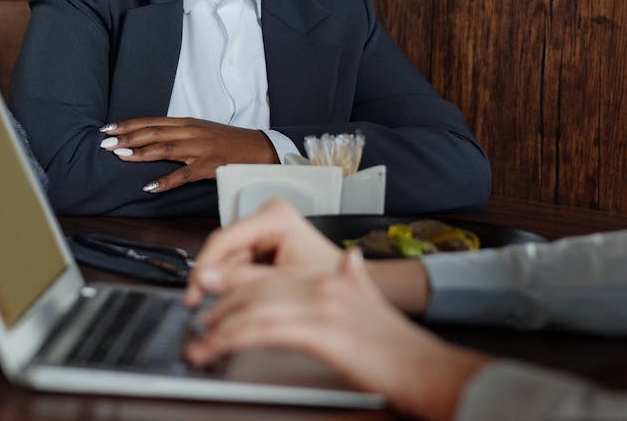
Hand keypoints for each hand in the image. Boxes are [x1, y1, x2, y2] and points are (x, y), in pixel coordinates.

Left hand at [99, 117, 276, 193]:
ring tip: (120, 156)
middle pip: (153, 132)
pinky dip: (165, 180)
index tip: (108, 128)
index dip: (128, 124)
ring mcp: (200, 148)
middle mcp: (191, 132)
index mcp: (187, 123)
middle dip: (127, 137)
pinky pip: (183, 174)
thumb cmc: (227, 141)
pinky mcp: (209, 166)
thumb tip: (151, 137)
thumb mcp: (200, 130)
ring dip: (140, 152)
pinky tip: (150, 187)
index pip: (152, 121)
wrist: (258, 147)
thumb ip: (177, 132)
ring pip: (165, 148)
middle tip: (105, 143)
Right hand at [185, 198, 339, 305]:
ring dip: (226, 284)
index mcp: (276, 216)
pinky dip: (237, 284)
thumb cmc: (328, 282)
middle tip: (203, 308)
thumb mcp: (283, 284)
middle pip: (225, 250)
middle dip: (215, 280)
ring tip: (229, 308)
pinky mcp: (264, 242)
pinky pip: (239, 264)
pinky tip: (242, 299)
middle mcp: (268, 216)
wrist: (348, 289)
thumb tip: (205, 279)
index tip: (192, 295)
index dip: (204, 269)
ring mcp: (266, 229)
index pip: (224, 239)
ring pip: (229, 260)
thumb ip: (243, 281)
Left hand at [187, 246, 490, 420]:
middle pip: (257, 286)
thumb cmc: (398, 346)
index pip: (271, 272)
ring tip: (200, 340)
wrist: (425, 367)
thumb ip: (358, 278)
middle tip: (201, 318)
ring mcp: (322, 305)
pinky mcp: (320, 330)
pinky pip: (262, 329)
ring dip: (220, 324)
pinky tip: (217, 347)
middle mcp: (323, 284)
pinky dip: (232, 338)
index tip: (215, 293)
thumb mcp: (374, 301)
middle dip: (222, 302)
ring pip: (254, 306)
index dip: (237, 282)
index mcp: (331, 276)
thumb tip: (352, 259)